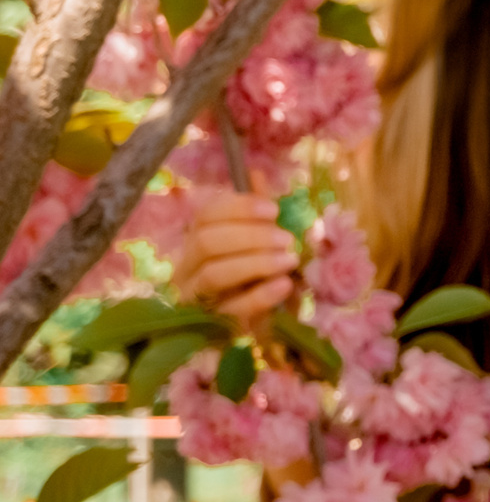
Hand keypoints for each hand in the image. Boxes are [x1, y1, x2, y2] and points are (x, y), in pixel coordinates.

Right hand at [171, 188, 298, 322]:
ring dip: (256, 263)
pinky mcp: (213, 326)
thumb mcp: (264, 243)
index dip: (238, 208)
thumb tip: (256, 175)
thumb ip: (258, 213)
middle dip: (250, 236)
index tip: (274, 210)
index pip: (205, 215)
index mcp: (198, 240)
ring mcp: (196, 299)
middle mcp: (188, 268)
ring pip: (214, 274)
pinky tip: (285, 285)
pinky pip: (232, 309)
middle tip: (287, 239)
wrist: (268, 324)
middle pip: (206, 242)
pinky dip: (261, 295)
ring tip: (290, 260)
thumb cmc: (263, 276)